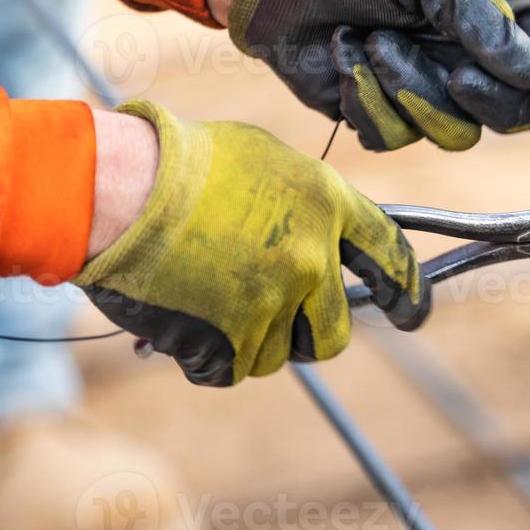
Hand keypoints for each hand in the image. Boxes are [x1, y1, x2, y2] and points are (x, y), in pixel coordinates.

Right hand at [75, 102, 428, 385]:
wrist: (116, 188)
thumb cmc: (178, 160)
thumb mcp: (264, 158)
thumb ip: (304, 202)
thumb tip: (320, 234)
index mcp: (328, 206)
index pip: (393, 255)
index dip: (408, 289)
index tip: (413, 312)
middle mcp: (312, 260)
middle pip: (335, 331)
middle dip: (311, 333)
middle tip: (277, 321)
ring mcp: (271, 303)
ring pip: (279, 354)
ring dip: (248, 340)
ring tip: (207, 299)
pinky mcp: (228, 340)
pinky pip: (231, 370)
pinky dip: (208, 357)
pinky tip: (183, 321)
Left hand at [212, 0, 529, 151]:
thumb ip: (484, 19)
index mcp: (503, 8)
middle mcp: (477, 55)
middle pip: (516, 112)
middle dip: (481, 99)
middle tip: (452, 72)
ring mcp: (436, 89)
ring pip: (456, 133)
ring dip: (410, 90)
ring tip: (372, 41)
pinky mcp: (392, 115)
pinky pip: (399, 138)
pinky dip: (368, 101)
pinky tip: (346, 57)